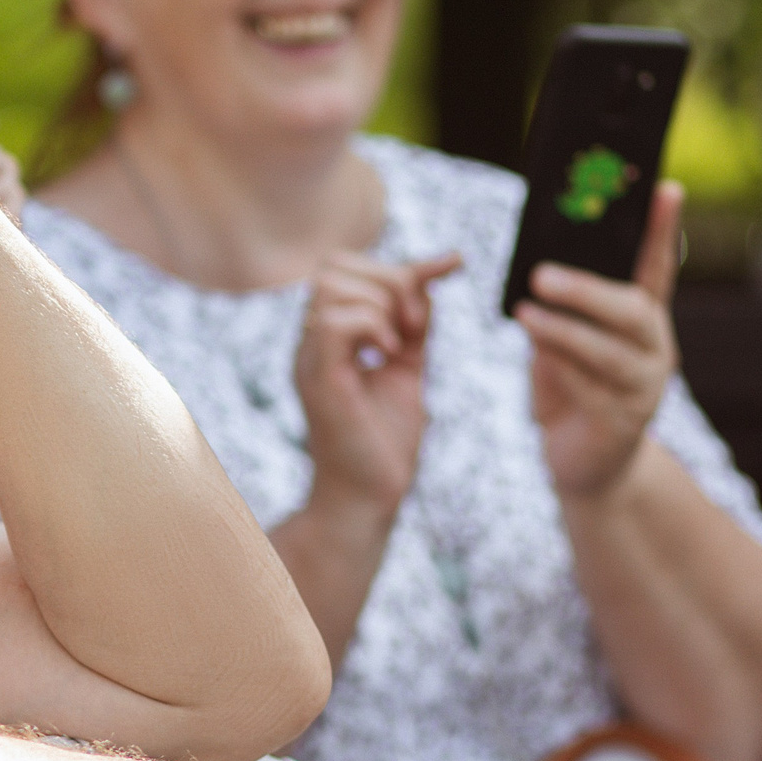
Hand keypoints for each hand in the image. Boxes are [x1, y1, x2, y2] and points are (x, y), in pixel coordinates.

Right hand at [292, 253, 460, 516]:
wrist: (369, 495)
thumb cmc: (385, 441)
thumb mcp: (410, 365)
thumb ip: (416, 322)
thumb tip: (438, 268)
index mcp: (329, 336)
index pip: (346, 268)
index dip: (399, 265)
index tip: (451, 268)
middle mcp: (312, 341)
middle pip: (335, 267)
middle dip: (389, 279)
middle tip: (416, 325)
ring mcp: (310, 357)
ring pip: (331, 286)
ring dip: (382, 304)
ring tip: (400, 344)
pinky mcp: (318, 378)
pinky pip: (336, 321)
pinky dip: (373, 326)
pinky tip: (388, 355)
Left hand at [516, 181, 684, 499]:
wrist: (584, 465)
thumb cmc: (570, 390)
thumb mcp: (559, 344)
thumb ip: (558, 313)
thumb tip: (536, 274)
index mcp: (642, 321)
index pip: (657, 267)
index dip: (661, 229)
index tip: (666, 186)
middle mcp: (653, 349)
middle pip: (633, 310)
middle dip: (586, 290)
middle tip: (540, 275)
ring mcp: (643, 387)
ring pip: (608, 351)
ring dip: (563, 330)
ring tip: (524, 314)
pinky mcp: (623, 422)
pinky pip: (592, 390)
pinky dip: (560, 369)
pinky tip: (537, 358)